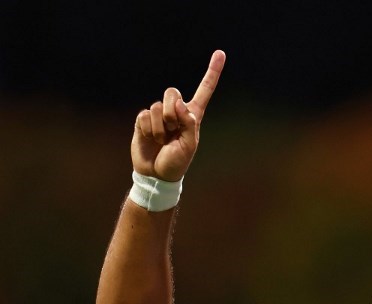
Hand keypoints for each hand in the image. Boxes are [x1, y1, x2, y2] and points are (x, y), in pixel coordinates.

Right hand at [131, 50, 225, 180]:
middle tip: (172, 130)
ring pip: (157, 106)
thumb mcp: (189, 146)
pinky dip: (148, 129)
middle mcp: (176, 111)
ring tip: (161, 140)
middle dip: (172, 112)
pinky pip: (144, 115)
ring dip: (159, 126)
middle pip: (172, 92)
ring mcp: (158, 115)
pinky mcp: (143, 120)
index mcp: (193, 115)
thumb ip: (189, 124)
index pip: (204, 90)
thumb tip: (180, 104)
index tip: (221, 53)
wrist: (156, 174)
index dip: (212, 72)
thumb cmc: (176, 162)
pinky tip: (150, 139)